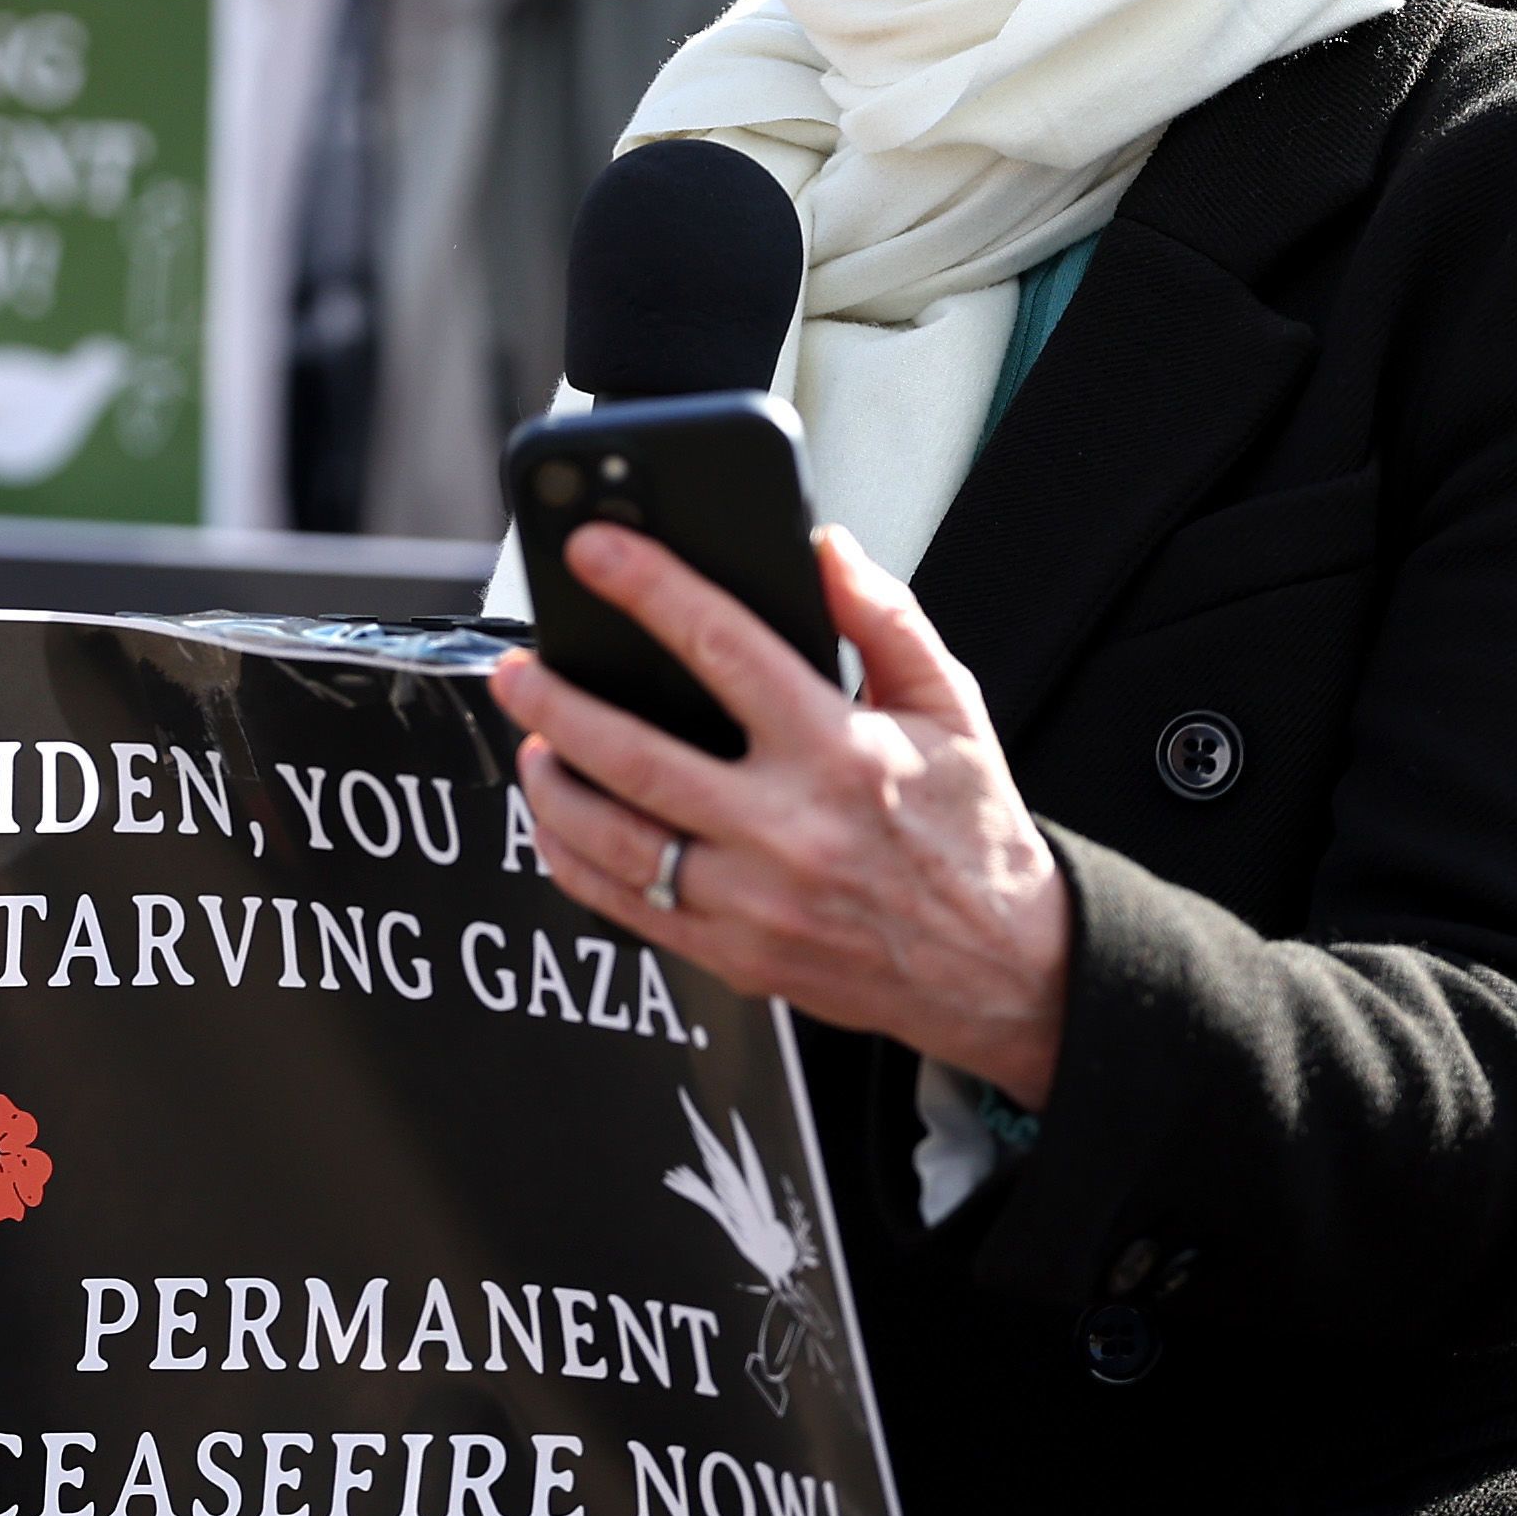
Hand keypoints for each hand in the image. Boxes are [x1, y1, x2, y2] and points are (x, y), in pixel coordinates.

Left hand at [494, 524, 1070, 1102]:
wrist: (1000, 967)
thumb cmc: (971, 830)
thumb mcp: (952, 708)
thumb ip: (886, 620)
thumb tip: (825, 548)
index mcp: (841, 752)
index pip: (725, 649)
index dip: (651, 589)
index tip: (596, 551)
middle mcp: (789, 829)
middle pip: (638, 757)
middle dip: (559, 705)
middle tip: (516, 670)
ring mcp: (753, 902)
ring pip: (616, 842)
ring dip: (554, 788)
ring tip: (533, 745)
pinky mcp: (735, 955)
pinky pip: (625, 908)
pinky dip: (574, 861)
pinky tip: (559, 822)